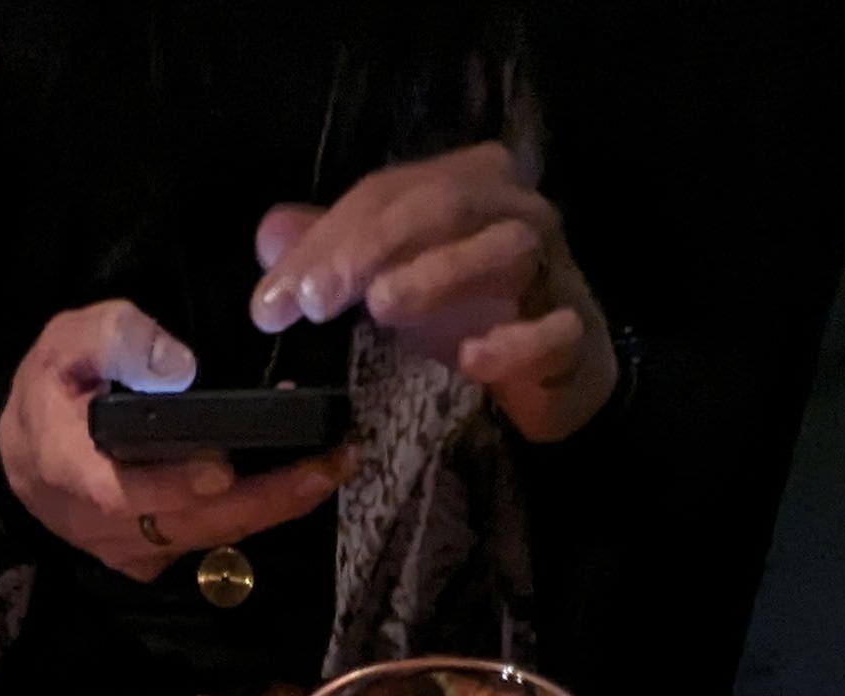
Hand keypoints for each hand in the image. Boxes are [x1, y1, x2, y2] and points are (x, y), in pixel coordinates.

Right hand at [0, 300, 348, 582]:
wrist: (22, 460)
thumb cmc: (50, 391)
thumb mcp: (65, 342)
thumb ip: (117, 340)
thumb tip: (179, 366)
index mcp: (70, 468)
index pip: (121, 491)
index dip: (173, 484)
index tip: (223, 468)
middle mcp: (103, 524)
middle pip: (189, 522)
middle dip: (265, 496)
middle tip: (329, 462)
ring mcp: (130, 549)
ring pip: (208, 537)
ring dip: (274, 505)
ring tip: (331, 467)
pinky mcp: (152, 559)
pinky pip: (209, 541)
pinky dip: (254, 514)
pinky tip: (294, 482)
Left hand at [251, 144, 618, 444]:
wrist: (553, 364)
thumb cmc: (465, 309)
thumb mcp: (388, 275)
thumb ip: (331, 253)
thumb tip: (270, 235)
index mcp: (463, 181)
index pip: (387, 193)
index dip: (328, 241)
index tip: (277, 301)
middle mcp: (514, 207)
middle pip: (444, 204)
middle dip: (373, 246)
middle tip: (317, 298)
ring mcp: (553, 266)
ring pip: (506, 248)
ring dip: (440, 274)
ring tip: (382, 306)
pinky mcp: (575, 331)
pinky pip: (552, 329)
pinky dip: (514, 342)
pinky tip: (473, 359)